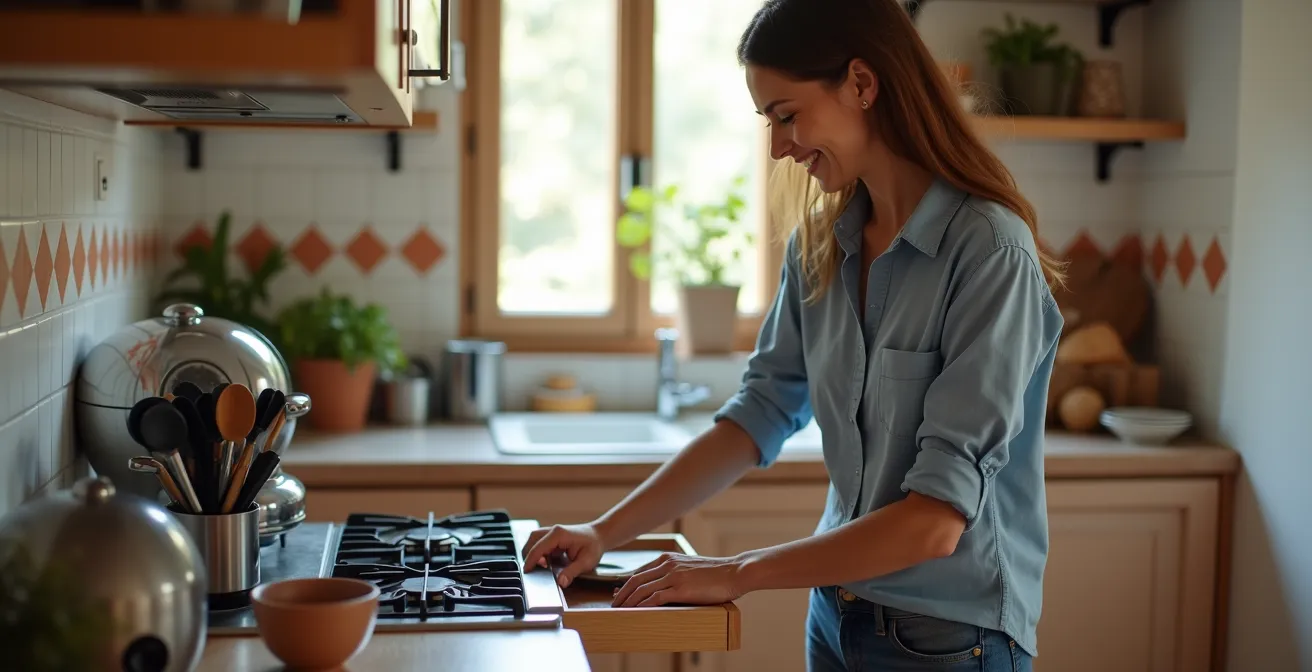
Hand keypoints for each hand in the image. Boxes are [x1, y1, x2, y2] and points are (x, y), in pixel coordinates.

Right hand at [521, 523, 605, 588]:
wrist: (599, 535)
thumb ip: (572, 572)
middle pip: (532, 541)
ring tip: (539, 567)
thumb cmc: (594, 546)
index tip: (526, 573)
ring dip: (533, 554)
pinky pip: (540, 543)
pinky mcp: (552, 537)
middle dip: (529, 556)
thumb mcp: (586, 562)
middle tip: (533, 571)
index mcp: (558, 534)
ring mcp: (552, 532)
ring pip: (534, 540)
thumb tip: (560, 582)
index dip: (530, 561)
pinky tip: (546, 563)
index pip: (538, 548)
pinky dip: (539, 553)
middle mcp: (553, 531)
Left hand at [611, 553, 747, 607]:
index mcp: (668, 558)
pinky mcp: (681, 589)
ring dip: (629, 601)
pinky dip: (642, 606)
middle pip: (635, 580)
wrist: (734, 572)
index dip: (626, 584)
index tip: (618, 593)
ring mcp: (673, 576)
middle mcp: (667, 565)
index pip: (640, 572)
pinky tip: (636, 612)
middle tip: (613, 604)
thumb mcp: (690, 567)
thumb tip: (664, 585)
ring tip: (620, 611)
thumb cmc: (715, 573)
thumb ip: (675, 572)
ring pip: (642, 589)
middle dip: (622, 593)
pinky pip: (655, 598)